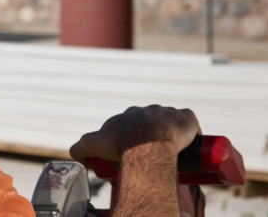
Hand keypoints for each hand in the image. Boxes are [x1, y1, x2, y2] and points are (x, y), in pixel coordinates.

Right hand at [69, 105, 200, 162]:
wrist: (145, 144)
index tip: (136, 154)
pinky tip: (189, 145)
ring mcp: (168, 113)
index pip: (132, 125)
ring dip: (171, 134)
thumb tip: (77, 155)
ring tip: (172, 153)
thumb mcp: (93, 146)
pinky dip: (190, 132)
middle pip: (152, 123)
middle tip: (154, 156)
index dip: (133, 139)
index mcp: (128, 115)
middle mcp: (148, 110)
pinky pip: (190, 122)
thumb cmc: (121, 145)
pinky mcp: (186, 118)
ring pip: (170, 121)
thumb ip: (80, 149)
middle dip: (152, 137)